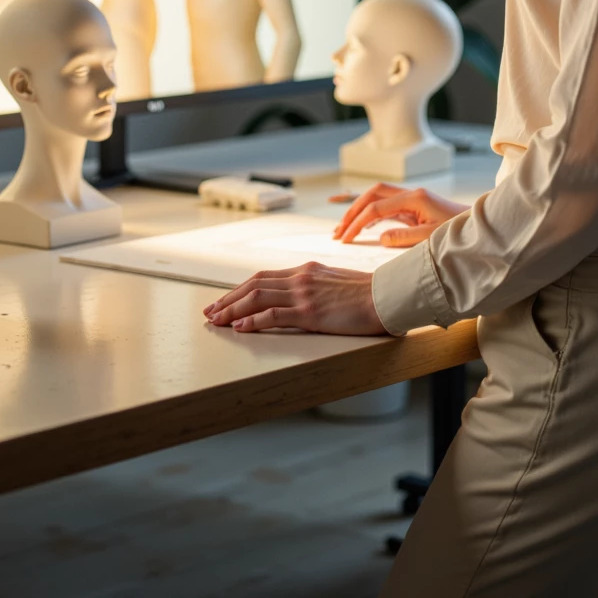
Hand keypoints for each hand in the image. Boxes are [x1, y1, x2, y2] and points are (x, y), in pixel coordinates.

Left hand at [203, 263, 384, 334]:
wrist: (387, 296)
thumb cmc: (368, 293)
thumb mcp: (336, 283)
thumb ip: (317, 286)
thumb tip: (303, 298)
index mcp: (306, 270)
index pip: (263, 277)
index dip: (240, 289)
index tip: (225, 300)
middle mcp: (300, 277)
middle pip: (253, 285)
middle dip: (228, 299)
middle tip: (210, 311)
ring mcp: (304, 293)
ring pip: (257, 297)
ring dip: (232, 310)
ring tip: (216, 320)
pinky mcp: (310, 311)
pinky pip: (273, 314)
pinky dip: (252, 320)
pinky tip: (239, 327)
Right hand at [329, 182, 468, 248]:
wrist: (481, 228)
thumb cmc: (460, 233)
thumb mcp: (433, 239)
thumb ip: (406, 237)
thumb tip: (382, 237)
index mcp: (415, 198)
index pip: (377, 207)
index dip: (358, 222)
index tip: (346, 239)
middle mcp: (412, 194)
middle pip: (373, 194)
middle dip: (353, 210)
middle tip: (338, 230)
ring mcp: (413, 199)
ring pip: (378, 198)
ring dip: (360, 210)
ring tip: (343, 228)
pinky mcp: (415, 208)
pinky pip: (387, 207)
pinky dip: (372, 214)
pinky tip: (363, 226)